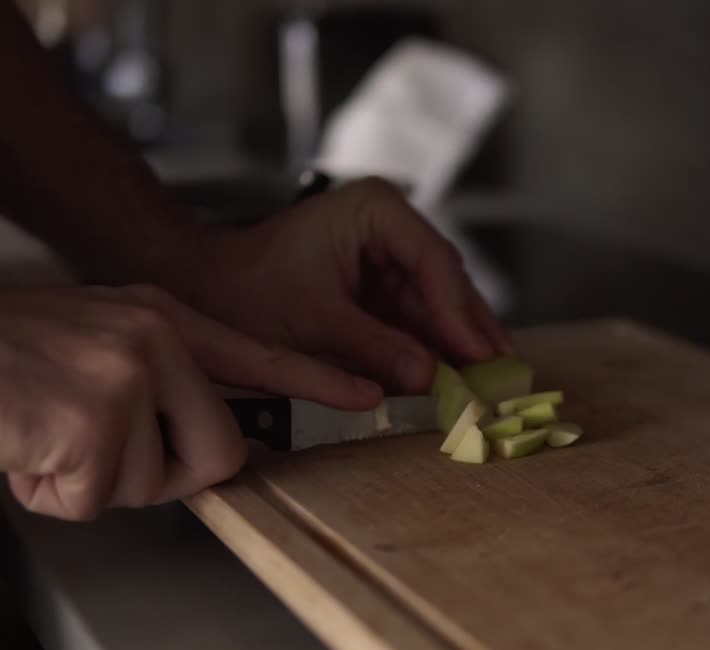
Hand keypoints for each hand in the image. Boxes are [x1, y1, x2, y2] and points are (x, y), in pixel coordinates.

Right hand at [0, 274, 374, 519]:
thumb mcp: (96, 337)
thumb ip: (158, 377)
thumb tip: (198, 440)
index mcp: (163, 317)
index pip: (261, 353)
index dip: (317, 380)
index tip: (370, 393)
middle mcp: (159, 339)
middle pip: (218, 454)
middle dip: (159, 475)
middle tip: (95, 447)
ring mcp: (130, 375)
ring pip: (150, 485)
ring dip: (90, 480)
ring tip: (44, 430)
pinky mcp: (94, 419)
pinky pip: (95, 501)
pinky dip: (52, 492)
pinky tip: (25, 445)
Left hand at [174, 178, 511, 399]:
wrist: (207, 289)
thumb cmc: (249, 291)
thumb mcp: (316, 322)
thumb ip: (375, 347)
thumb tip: (431, 378)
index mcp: (375, 210)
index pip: (432, 261)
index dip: (458, 311)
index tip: (479, 352)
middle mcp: (389, 223)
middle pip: (444, 280)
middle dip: (468, 328)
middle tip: (502, 370)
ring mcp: (387, 252)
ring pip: (436, 301)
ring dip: (456, 341)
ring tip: (489, 379)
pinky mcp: (379, 283)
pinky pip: (416, 316)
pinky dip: (432, 346)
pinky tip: (456, 375)